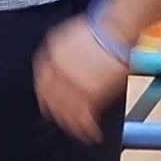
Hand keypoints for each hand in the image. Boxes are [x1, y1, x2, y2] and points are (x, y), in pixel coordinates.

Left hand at [34, 16, 130, 142]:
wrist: (117, 28)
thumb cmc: (104, 30)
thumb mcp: (75, 38)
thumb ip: (66, 55)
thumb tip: (68, 68)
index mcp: (52, 53)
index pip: (43, 80)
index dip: (46, 94)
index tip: (49, 103)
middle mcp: (57, 69)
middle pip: (51, 98)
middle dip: (57, 112)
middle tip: (64, 121)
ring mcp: (71, 82)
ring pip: (66, 110)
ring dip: (73, 124)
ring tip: (81, 132)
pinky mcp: (88, 92)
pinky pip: (84, 116)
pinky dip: (87, 127)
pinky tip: (92, 133)